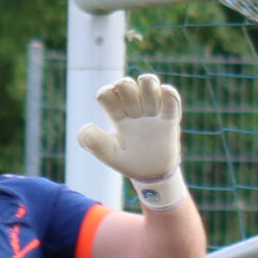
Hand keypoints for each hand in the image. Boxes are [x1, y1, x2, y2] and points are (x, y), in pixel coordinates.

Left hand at [74, 74, 184, 201]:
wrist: (152, 175)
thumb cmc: (129, 162)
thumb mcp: (109, 155)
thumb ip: (95, 143)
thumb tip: (87, 125)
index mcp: (116, 116)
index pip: (107, 93)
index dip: (106, 93)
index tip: (110, 106)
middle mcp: (133, 110)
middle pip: (126, 84)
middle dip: (125, 87)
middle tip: (131, 108)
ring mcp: (151, 112)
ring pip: (149, 83)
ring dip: (148, 85)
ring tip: (149, 107)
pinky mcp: (169, 118)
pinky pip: (171, 97)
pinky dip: (168, 93)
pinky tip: (163, 99)